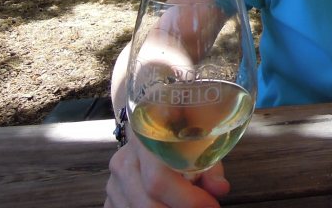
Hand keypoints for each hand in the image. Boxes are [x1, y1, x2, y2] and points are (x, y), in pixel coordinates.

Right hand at [105, 140, 230, 207]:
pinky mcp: (110, 199)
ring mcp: (113, 183)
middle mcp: (123, 161)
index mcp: (144, 139)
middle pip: (147, 203)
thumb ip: (209, 166)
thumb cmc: (179, 137)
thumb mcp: (198, 143)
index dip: (187, 198)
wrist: (149, 132)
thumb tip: (220, 188)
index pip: (158, 178)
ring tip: (190, 207)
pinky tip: (170, 207)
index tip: (211, 204)